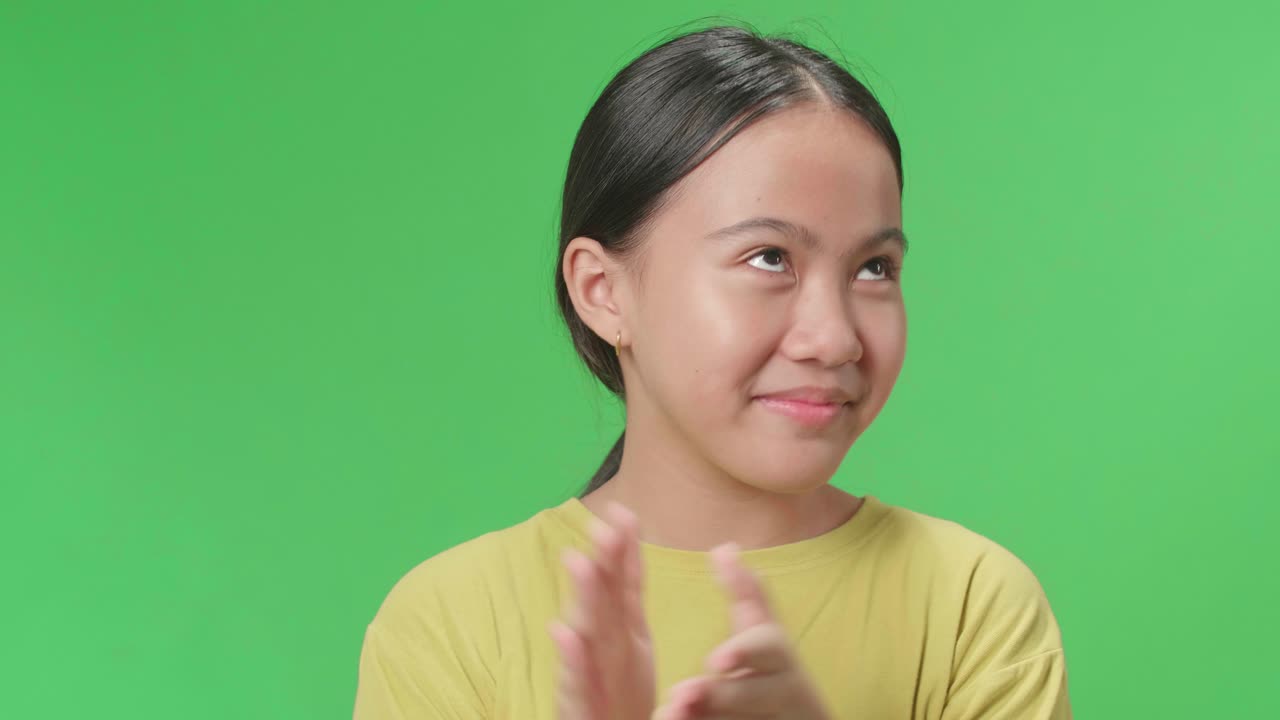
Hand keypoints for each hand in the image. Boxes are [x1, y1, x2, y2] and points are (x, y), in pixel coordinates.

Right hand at [549, 501, 655, 719]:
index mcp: (625, 635)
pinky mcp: (578, 707)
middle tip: (601, 524)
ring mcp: (586, 676)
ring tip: (579, 561)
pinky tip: (562, 633)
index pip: (625, 585)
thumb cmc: (618, 699)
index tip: (624, 510)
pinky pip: (576, 684)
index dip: (625, 550)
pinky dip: (570, 659)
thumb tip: (613, 550)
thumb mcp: (632, 648)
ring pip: (586, 634)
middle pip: (604, 601)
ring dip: (583, 599)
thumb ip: (623, 603)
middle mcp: (602, 650)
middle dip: (602, 562)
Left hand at [652, 542, 830, 719]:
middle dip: (718, 695)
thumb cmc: (773, 670)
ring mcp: (773, 719)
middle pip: (753, 694)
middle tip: (681, 693)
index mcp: (780, 658)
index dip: (744, 652)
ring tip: (668, 714)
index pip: (769, 648)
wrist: (798, 719)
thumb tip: (723, 547)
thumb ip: (745, 594)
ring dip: (707, 719)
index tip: (715, 659)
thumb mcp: (762, 630)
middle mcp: (784, 691)